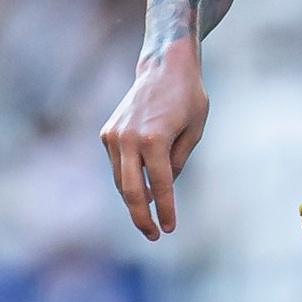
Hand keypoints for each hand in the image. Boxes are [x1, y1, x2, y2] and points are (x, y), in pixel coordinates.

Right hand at [100, 39, 207, 240]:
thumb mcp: (194, 132)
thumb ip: (177, 163)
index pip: (160, 186)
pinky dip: (128, 179)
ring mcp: (114, 136)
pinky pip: (118, 166)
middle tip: (153, 235)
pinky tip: (141, 187)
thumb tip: (162, 189)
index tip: (169, 229)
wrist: (163, 66)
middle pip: (130, 191)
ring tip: (148, 218)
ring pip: (121, 181)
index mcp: (154, 140)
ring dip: (134, 201)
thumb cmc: (187, 98)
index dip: (166, 210)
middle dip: (141, 217)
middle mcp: (129, 139)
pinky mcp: (108, 133)